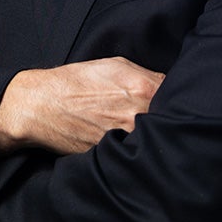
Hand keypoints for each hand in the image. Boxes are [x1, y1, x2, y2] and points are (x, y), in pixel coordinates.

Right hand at [0, 57, 164, 154]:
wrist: (40, 105)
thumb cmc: (74, 82)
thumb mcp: (113, 65)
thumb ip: (147, 75)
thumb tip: (169, 87)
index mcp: (143, 89)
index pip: (181, 96)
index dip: (180, 98)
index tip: (176, 101)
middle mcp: (139, 115)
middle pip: (171, 120)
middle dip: (168, 118)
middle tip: (159, 117)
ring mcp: (127, 139)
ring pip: (155, 140)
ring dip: (153, 136)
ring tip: (140, 129)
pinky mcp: (115, 156)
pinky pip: (135, 154)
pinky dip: (135, 150)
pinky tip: (126, 141)